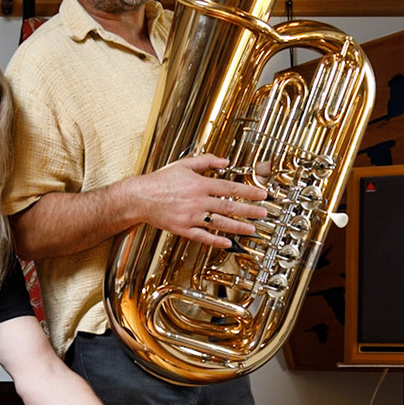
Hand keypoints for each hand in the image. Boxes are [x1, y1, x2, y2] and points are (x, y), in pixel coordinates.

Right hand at [137, 153, 267, 250]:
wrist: (140, 197)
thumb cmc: (160, 181)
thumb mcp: (184, 164)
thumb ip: (207, 161)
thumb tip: (226, 162)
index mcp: (199, 184)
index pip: (230, 187)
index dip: (249, 192)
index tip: (262, 195)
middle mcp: (197, 201)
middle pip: (229, 206)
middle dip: (249, 211)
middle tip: (263, 213)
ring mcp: (191, 216)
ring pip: (220, 223)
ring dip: (238, 227)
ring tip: (251, 229)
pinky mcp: (183, 229)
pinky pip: (203, 236)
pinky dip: (216, 240)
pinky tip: (228, 243)